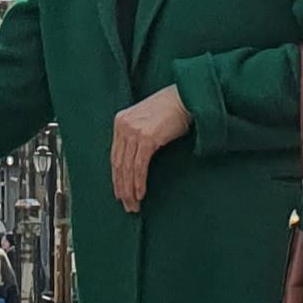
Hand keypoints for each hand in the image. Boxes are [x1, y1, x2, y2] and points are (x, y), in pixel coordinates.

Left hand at [110, 86, 192, 210]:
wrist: (187, 97)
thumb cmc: (172, 109)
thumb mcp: (148, 121)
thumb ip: (137, 136)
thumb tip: (134, 163)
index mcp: (120, 121)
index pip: (115, 156)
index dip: (117, 177)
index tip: (120, 193)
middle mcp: (123, 125)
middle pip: (118, 164)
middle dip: (121, 187)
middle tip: (127, 205)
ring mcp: (134, 131)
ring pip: (127, 168)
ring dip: (130, 189)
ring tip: (134, 205)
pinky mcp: (146, 137)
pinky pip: (139, 166)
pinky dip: (139, 182)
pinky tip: (141, 194)